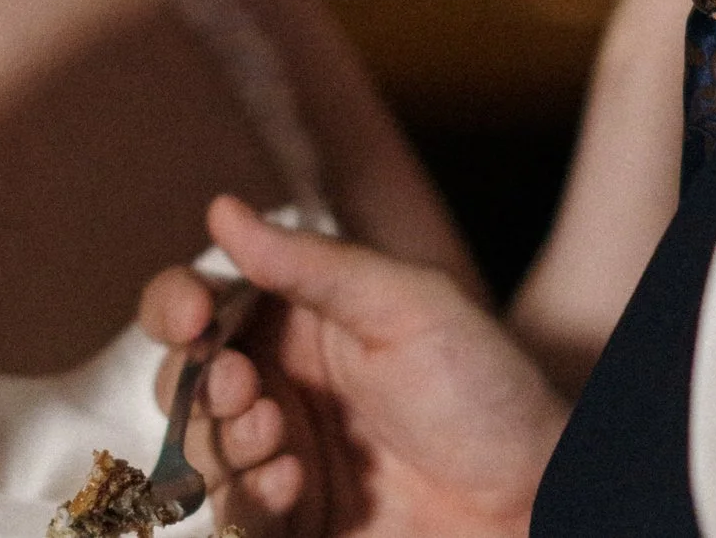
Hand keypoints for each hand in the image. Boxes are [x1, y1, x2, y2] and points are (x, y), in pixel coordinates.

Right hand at [143, 197, 567, 537]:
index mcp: (300, 321)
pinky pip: (226, 517)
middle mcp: (279, 387)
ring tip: (276, 443)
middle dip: (197, 384)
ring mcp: (281, 459)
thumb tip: (223, 210)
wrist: (537, 507)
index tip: (190, 318)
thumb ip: (312, 264)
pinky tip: (286, 489)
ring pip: (195, 450)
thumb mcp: (408, 307)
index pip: (204, 301)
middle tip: (249, 392)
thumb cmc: (487, 394)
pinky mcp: (288, 526)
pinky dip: (239, 500)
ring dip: (219, 442)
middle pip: (184, 378)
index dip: (177, 304)